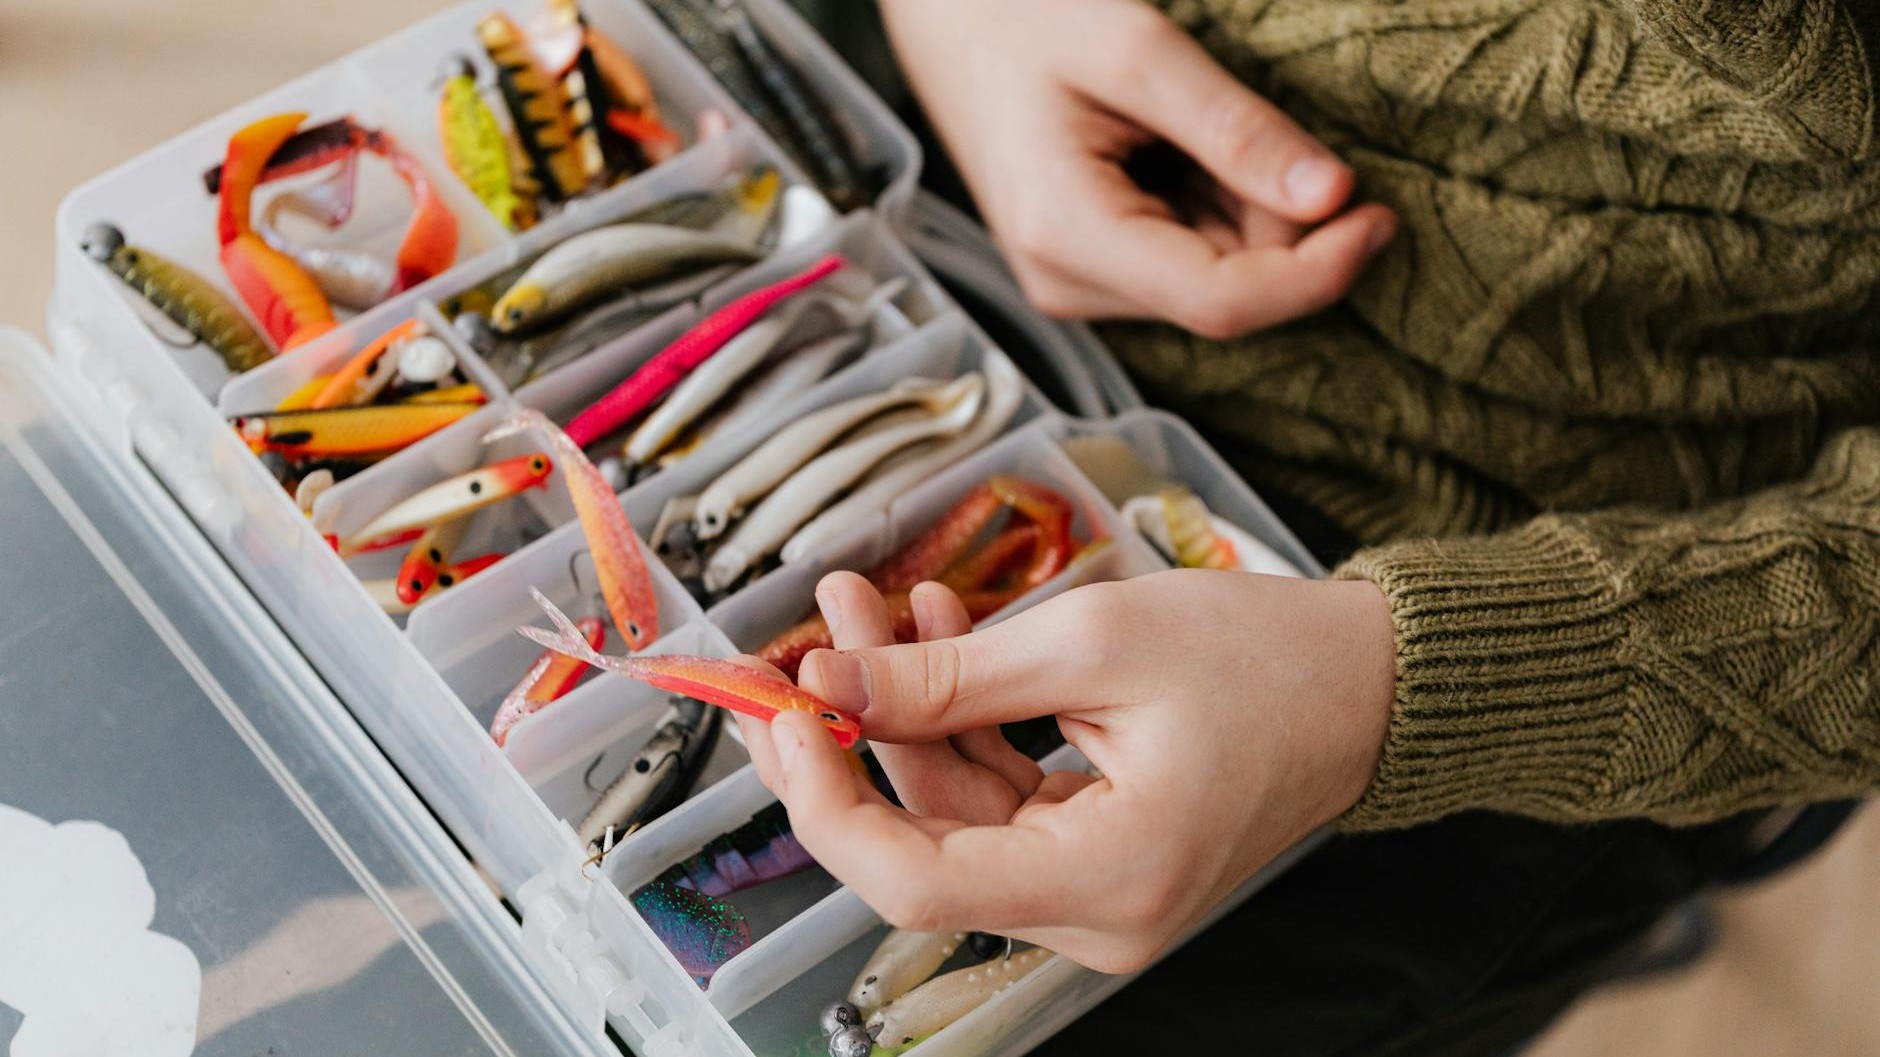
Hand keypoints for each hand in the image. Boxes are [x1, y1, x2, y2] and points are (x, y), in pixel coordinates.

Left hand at [732, 569, 1395, 972]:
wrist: (1367, 683)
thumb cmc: (1264, 659)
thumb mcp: (1094, 642)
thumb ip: (947, 675)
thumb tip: (827, 680)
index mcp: (1111, 881)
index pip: (913, 883)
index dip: (828, 802)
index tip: (785, 711)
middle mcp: (1099, 916)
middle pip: (920, 849)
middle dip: (853, 735)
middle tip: (801, 643)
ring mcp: (1098, 893)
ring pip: (952, 812)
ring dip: (904, 707)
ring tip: (873, 603)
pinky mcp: (1095, 855)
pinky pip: (997, 798)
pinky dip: (960, 721)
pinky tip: (935, 631)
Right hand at [878, 0, 1395, 338]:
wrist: (944, 18)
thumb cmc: (1019, 16)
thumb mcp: (1134, 51)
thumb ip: (1235, 129)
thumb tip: (1333, 198)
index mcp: (1067, 237)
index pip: (1222, 302)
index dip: (1317, 271)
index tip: (1378, 213)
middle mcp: (1068, 286)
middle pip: (1226, 294)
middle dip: (1276, 224)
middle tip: (1262, 127)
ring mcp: (1076, 284)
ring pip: (1214, 280)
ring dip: (1244, 210)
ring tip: (1191, 126)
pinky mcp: (1089, 269)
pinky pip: (1187, 260)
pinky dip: (1215, 208)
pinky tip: (1177, 149)